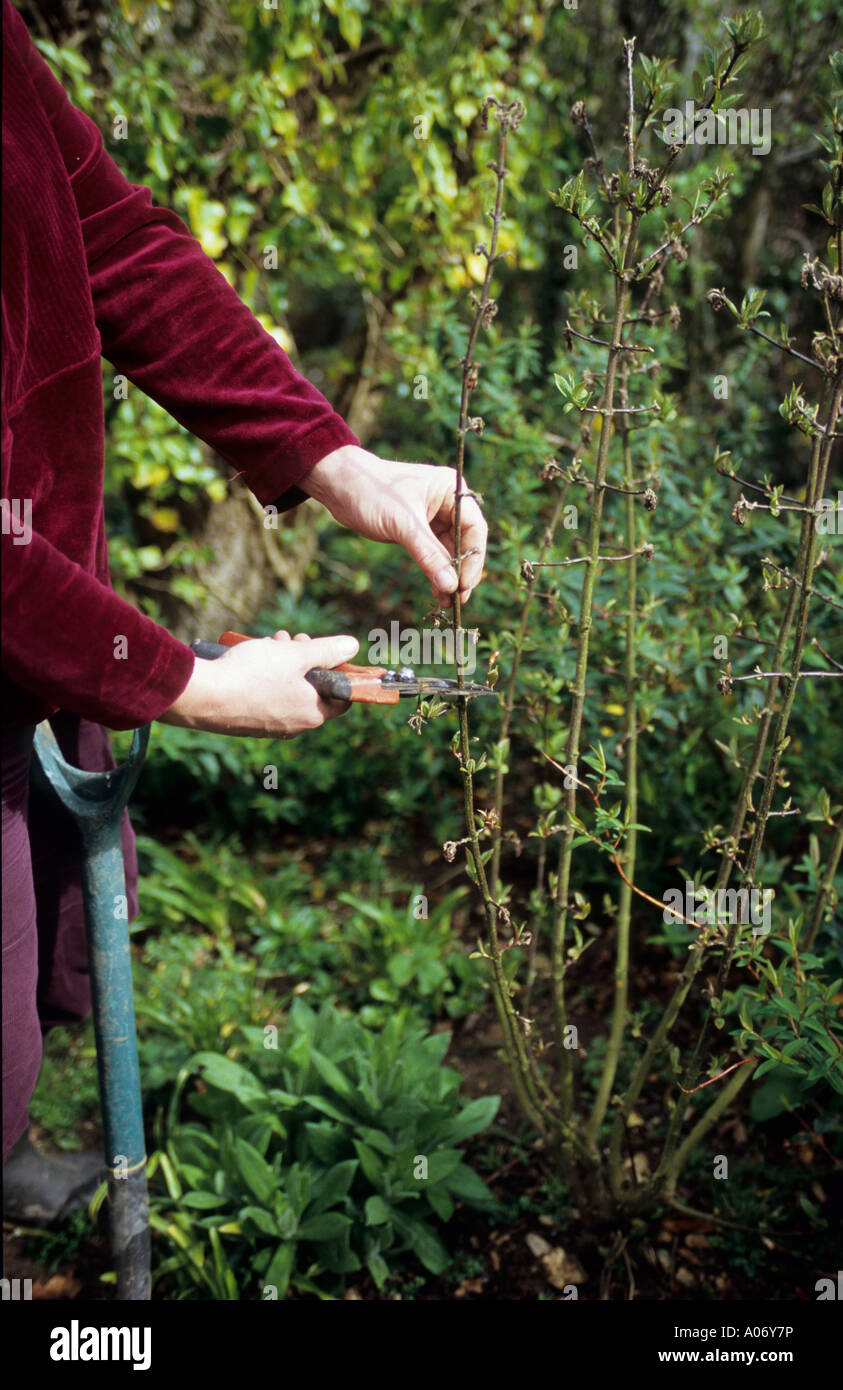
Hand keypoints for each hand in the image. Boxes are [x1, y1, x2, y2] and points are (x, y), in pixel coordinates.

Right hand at [158, 631, 358, 737]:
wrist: (203, 696)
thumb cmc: (252, 675)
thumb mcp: (296, 654)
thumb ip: (327, 650)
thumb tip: (353, 646)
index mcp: (313, 713)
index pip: (341, 695)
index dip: (338, 668)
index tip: (325, 650)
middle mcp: (294, 725)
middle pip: (312, 688)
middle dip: (305, 659)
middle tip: (292, 639)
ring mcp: (269, 725)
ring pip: (288, 689)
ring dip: (283, 663)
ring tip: (270, 642)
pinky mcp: (247, 721)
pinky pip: (266, 697)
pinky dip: (265, 677)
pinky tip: (252, 658)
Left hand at [301, 445, 487, 605]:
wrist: (339, 486)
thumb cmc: (372, 492)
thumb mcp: (403, 524)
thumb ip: (429, 555)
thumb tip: (450, 586)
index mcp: (452, 490)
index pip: (474, 528)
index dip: (473, 559)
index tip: (464, 585)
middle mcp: (448, 502)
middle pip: (465, 542)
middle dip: (461, 571)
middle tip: (458, 599)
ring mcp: (434, 516)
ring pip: (450, 551)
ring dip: (449, 576)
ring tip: (446, 601)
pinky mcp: (418, 529)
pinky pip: (434, 554)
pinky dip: (435, 572)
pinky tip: (436, 591)